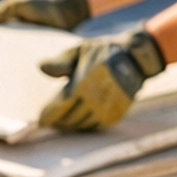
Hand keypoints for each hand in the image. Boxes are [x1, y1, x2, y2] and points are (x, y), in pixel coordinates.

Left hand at [37, 26, 166, 130]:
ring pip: (83, 123)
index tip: (41, 119)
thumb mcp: (80, 50)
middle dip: (59, 121)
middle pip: (71, 116)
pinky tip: (77, 124)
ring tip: (60, 124)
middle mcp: (96, 98)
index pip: (62, 104)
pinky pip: (96, 125)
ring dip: (70, 126)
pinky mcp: (116, 113)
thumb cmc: (103, 51)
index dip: (50, 113)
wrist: (135, 58)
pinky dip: (85, 126)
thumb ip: (61, 62)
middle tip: (49, 123)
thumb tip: (41, 67)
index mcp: (85, 82)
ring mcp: (107, 107)